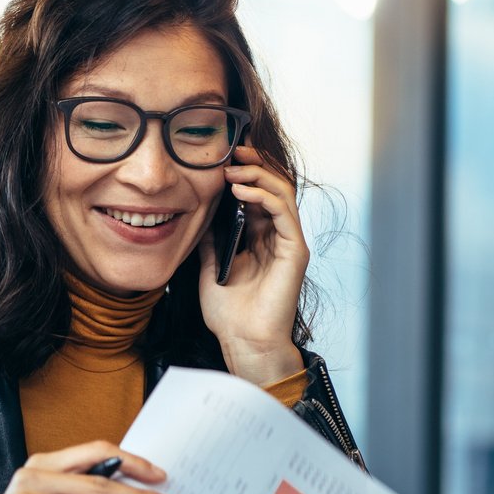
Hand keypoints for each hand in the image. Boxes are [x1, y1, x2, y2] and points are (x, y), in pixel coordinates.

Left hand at [196, 145, 307, 384]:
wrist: (243, 342)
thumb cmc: (229, 315)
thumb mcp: (209, 268)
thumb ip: (209, 242)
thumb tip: (198, 215)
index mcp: (259, 238)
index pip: (256, 194)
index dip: (243, 173)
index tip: (223, 157)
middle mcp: (277, 236)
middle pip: (273, 186)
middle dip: (254, 165)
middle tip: (233, 150)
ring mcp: (288, 242)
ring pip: (281, 193)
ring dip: (258, 175)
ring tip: (234, 167)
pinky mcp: (295, 251)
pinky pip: (283, 213)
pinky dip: (264, 196)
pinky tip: (242, 191)